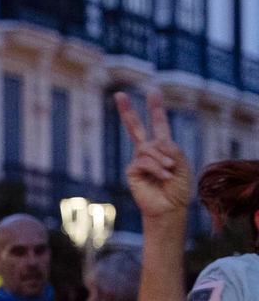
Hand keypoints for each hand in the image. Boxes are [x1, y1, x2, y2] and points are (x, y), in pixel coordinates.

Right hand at [114, 91, 194, 226]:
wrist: (170, 208)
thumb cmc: (178, 188)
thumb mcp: (182, 164)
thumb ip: (171, 148)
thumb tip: (153, 143)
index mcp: (163, 148)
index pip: (158, 125)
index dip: (156, 109)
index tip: (152, 93)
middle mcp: (148, 152)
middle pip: (136, 128)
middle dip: (127, 111)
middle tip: (119, 95)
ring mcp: (138, 161)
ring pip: (147, 148)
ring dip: (161, 158)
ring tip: (169, 171)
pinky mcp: (132, 172)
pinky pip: (143, 161)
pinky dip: (155, 167)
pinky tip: (163, 176)